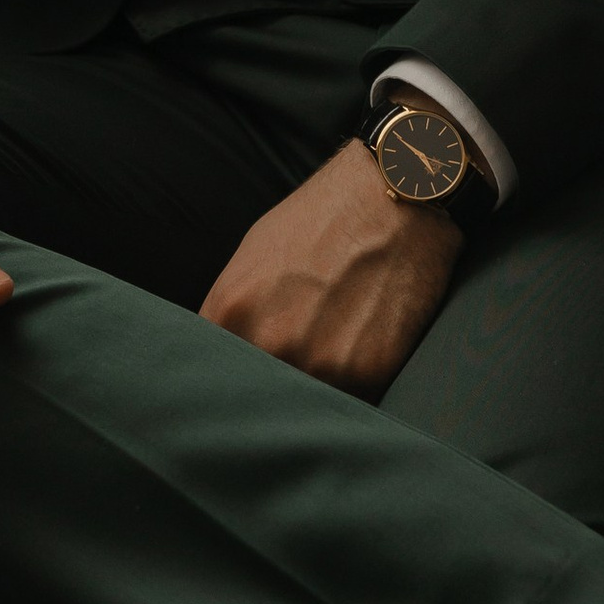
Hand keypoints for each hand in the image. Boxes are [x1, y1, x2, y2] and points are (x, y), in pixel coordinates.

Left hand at [199, 135, 463, 395]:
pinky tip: (358, 354)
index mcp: (233, 310)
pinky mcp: (369, 373)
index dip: (224, 386)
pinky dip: (349, 392)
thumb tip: (219, 362)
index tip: (236, 390)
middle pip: (256, 398)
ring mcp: (321, 362)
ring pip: (304, 406)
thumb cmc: (321, 219)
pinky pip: (349, 404)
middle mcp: (271, 342)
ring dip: (309, 397)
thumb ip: (232, 315)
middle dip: (265, 394)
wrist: (393, 196)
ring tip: (326, 359)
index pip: (210, 376)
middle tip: (284, 376)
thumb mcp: (253, 256)